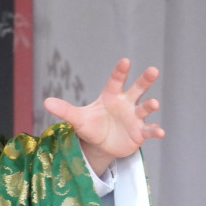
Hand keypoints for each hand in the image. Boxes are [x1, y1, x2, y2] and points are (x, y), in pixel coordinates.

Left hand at [43, 58, 164, 176]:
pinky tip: (160, 132)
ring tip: (153, 103)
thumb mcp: (78, 119)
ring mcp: (135, 117)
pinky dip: (155, 130)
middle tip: (153, 70)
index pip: (116, 80)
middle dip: (145, 80)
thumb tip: (45, 102)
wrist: (101, 144)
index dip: (120, 71)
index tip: (125, 61)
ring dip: (150, 105)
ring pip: (145, 107)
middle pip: (137, 88)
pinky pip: (149, 129)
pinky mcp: (140, 132)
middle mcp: (126, 103)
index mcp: (111, 95)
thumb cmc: (91, 126)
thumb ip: (65, 110)